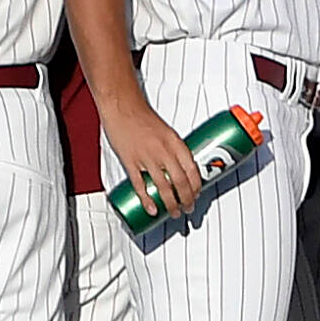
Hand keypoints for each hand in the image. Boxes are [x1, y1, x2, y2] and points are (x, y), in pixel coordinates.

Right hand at [103, 98, 202, 218]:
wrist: (122, 106)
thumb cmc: (143, 116)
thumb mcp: (166, 131)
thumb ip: (173, 149)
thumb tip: (180, 168)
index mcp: (175, 142)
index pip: (192, 169)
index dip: (196, 186)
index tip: (197, 194)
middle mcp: (164, 151)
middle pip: (180, 181)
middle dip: (187, 199)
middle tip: (188, 208)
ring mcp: (147, 157)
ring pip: (163, 186)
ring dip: (171, 203)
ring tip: (174, 213)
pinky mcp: (131, 161)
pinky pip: (140, 185)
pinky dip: (147, 200)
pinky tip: (153, 210)